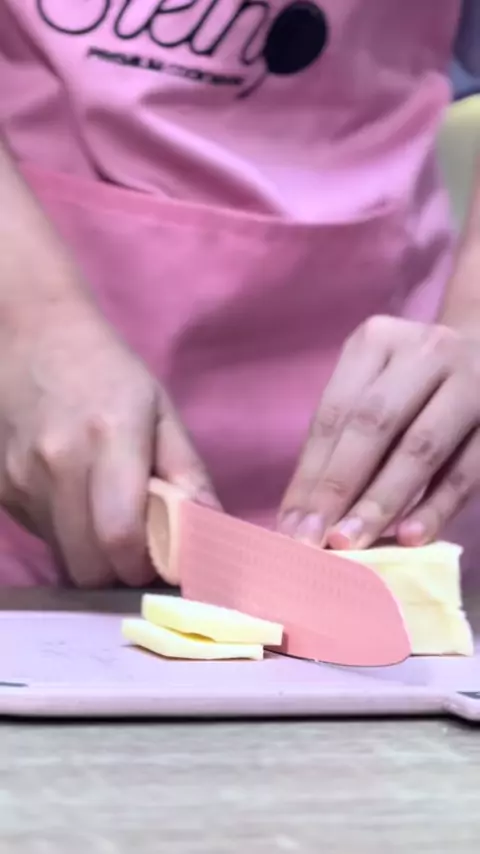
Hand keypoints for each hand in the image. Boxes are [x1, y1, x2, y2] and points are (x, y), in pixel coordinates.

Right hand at [0, 298, 216, 586]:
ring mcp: (21, 478)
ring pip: (63, 556)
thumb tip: (216, 531)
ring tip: (107, 519)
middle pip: (88, 566)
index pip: (120, 536)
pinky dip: (65, 534)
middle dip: (118, 572)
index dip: (143, 566)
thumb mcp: (161, 411)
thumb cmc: (108, 372)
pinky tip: (75, 500)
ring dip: (91, 554)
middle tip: (137, 549)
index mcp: (109, 439)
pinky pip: (41, 535)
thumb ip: (188, 474)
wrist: (31, 335)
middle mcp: (58, 463)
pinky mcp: (1, 489)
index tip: (160, 561)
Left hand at [279, 316, 479, 549]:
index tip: (288, 527)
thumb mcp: (376, 387)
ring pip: (420, 448)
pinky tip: (410, 537)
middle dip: (337, 488)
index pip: (336, 413)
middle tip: (312, 541)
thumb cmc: (415, 386)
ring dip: (381, 502)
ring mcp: (472, 380)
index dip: (310, 473)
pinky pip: (466, 471)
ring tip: (350, 543)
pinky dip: (436, 507)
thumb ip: (345, 438)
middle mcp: (426, 351)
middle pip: (373, 424)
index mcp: (378, 340)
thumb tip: (305, 514)